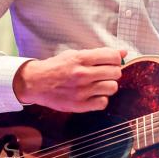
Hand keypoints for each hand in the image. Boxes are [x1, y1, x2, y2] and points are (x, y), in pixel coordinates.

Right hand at [12, 48, 126, 111]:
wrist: (36, 83)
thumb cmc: (57, 67)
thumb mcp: (75, 54)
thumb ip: (99, 54)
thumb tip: (123, 52)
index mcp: (81, 59)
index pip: (113, 57)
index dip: (116, 59)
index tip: (111, 62)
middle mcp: (82, 74)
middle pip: (115, 73)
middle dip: (113, 72)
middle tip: (104, 73)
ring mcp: (81, 91)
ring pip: (112, 88)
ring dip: (108, 85)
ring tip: (99, 84)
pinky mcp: (79, 105)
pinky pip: (103, 103)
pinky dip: (101, 99)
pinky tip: (94, 95)